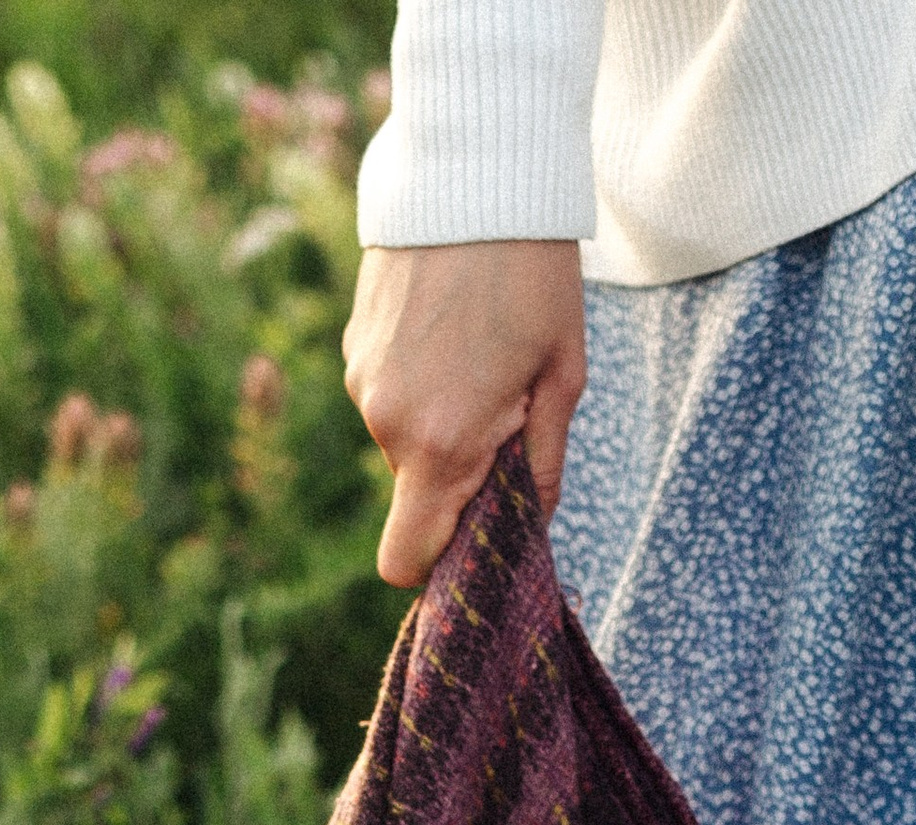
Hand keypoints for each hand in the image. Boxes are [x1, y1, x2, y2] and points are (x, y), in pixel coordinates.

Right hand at [343, 240, 586, 584]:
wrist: (476, 170)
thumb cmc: (535, 276)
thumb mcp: (562, 377)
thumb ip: (540, 467)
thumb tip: (527, 525)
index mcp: (440, 445)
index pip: (406, 559)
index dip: (439, 562)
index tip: (477, 531)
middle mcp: (385, 422)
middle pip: (416, 491)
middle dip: (458, 471)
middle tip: (506, 406)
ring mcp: (361, 378)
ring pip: (402, 438)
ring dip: (441, 418)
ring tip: (480, 351)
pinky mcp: (354, 341)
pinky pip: (387, 389)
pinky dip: (420, 379)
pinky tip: (451, 324)